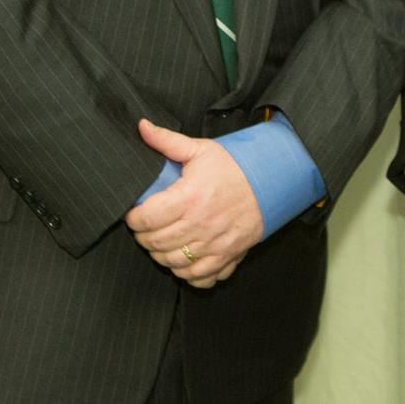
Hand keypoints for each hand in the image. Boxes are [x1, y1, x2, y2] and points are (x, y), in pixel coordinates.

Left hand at [124, 118, 263, 287]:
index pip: (147, 219)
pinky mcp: (227, 257)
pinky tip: (183, 259)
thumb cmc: (234, 166)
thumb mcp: (201, 149)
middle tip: (145, 227)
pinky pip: (198, 278)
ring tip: (160, 242)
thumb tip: (142, 126)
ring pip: (173, 263)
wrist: (272, 181)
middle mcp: (200, 225)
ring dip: (161, 255)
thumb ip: (167, 141)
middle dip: (143, 237)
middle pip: (156, 243)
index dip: (133, 219)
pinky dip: (186, 274)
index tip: (134, 213)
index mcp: (190, 198)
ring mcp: (214, 245)